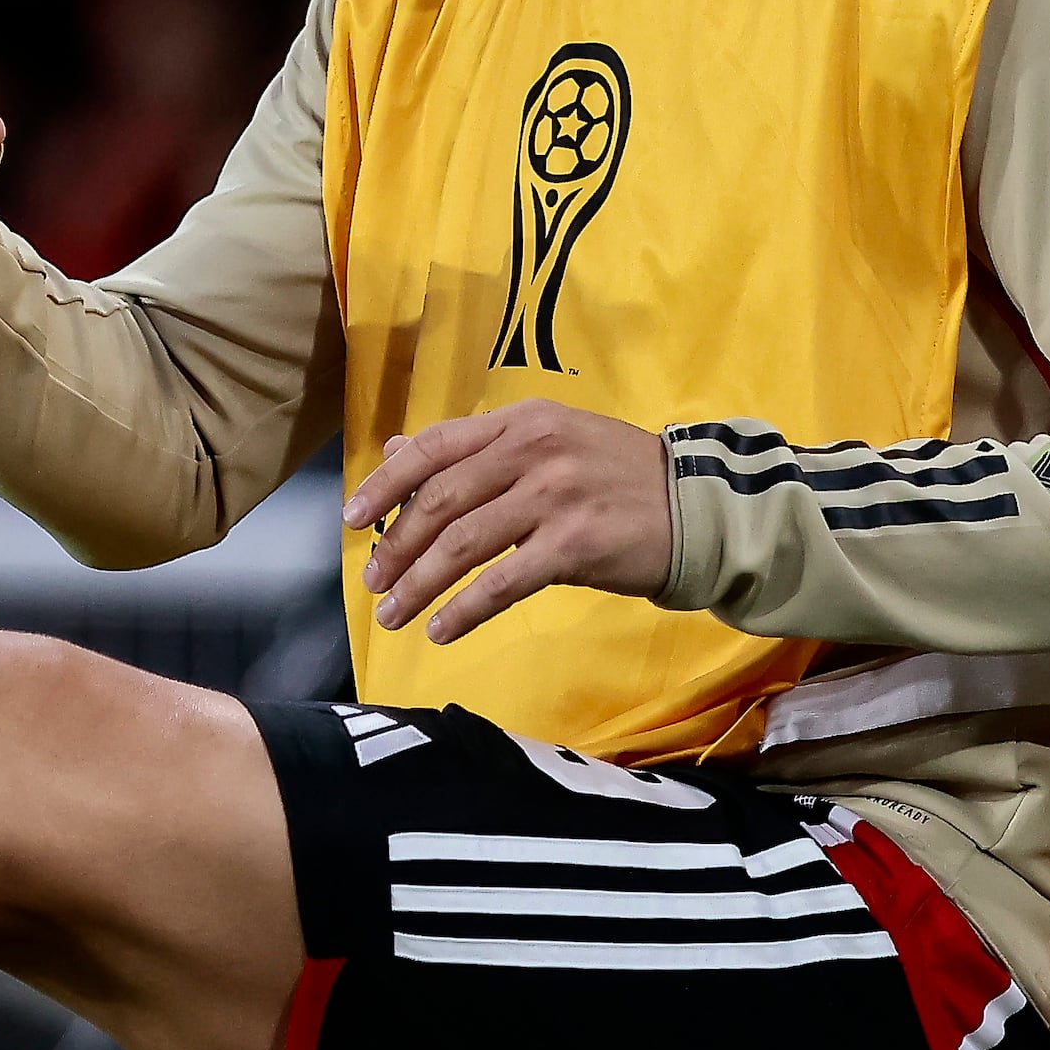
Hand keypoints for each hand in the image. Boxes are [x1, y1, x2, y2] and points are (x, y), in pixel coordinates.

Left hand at [346, 405, 673, 641]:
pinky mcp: (575, 544)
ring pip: (463, 544)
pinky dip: (464, 609)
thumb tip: (398, 449)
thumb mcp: (550, 442)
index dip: (385, 483)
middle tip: (372, 580)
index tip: (351, 519)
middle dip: (396, 545)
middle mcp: (534, 450)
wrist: (698, 508)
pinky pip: (502, 582)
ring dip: (419, 584)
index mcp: (522, 421)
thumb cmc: (618, 479)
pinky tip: (442, 628)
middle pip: (440, 499)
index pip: (435, 447)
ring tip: (394, 614)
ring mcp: (555, 495)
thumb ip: (477, 449)